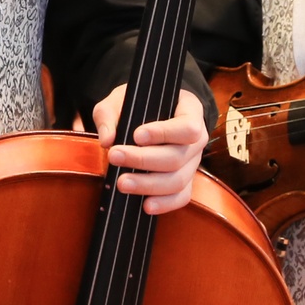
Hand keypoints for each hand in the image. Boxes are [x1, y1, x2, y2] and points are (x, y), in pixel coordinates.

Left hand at [91, 86, 207, 213]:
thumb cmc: (138, 104)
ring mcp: (193, 163)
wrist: (149, 114)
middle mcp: (197, 140)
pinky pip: (181, 197)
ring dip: (148, 184)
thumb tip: (107, 140)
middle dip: (144, 160)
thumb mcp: (121, 99)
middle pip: (178, 157)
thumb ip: (110, 115)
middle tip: (114, 156)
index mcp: (190, 111)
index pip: (188, 126)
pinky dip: (165, 204)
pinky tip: (145, 205)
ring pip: (178, 180)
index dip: (164, 133)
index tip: (136, 135)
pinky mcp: (185, 182)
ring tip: (122, 183)